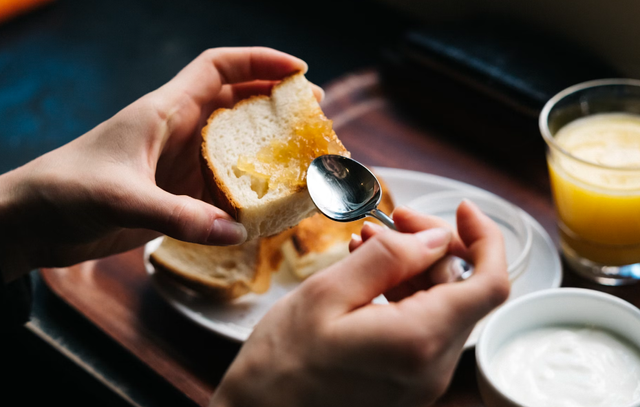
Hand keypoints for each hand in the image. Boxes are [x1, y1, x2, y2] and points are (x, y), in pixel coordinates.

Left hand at [0, 47, 321, 281]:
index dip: (261, 60)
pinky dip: (247, 188)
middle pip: (237, 102)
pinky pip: (222, 184)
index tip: (300, 69)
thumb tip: (236, 231)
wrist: (34, 220)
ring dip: (267, 146)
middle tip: (314, 113)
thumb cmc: (68, 191)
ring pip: (234, 144)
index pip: (219, 67)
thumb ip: (180, 216)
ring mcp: (179, 163)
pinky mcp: (176, 193)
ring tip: (303, 156)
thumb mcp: (123, 198)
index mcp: (166, 110)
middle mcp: (178, 131)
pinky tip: (268, 201)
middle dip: (277, 102)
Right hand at [211, 202, 509, 406]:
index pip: (490, 284)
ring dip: (413, 269)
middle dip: (432, 247)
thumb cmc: (282, 362)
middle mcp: (432, 368)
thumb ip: (388, 259)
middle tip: (391, 222)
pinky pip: (422, 328)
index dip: (485, 239)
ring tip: (366, 245)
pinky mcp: (408, 383)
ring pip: (442, 307)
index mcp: (418, 341)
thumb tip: (434, 238)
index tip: (462, 210)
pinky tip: (368, 277)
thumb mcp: (327, 294)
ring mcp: (423, 380)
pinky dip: (403, 295)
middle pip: (462, 291)